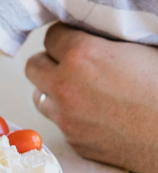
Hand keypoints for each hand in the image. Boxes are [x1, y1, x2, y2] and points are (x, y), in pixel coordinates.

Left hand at [25, 23, 157, 172]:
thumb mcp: (138, 47)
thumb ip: (104, 39)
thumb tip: (88, 32)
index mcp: (82, 55)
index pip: (51, 36)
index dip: (65, 37)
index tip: (76, 39)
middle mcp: (65, 86)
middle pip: (33, 66)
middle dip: (50, 62)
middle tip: (70, 63)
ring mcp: (66, 117)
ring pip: (40, 96)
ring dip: (53, 90)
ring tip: (79, 89)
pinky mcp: (74, 140)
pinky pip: (59, 122)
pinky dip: (70, 115)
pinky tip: (95, 113)